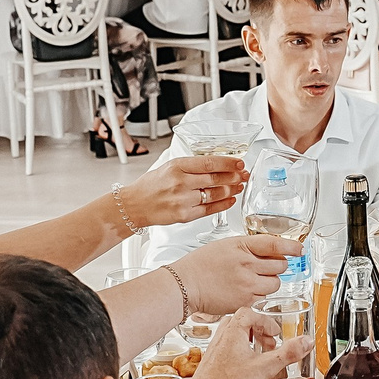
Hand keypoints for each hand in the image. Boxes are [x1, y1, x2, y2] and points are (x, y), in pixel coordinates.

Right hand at [127, 155, 245, 224]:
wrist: (134, 205)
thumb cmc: (150, 185)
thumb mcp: (168, 166)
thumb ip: (191, 165)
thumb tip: (216, 164)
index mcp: (177, 166)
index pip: (209, 163)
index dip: (229, 162)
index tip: (240, 162)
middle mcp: (180, 182)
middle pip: (216, 178)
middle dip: (234, 176)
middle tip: (244, 174)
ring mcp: (183, 200)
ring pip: (215, 194)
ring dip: (231, 190)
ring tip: (239, 186)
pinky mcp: (184, 215)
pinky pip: (209, 209)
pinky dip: (223, 204)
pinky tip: (230, 199)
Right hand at [171, 234, 297, 316]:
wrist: (185, 285)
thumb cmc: (201, 264)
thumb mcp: (225, 245)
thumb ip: (249, 247)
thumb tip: (271, 251)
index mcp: (242, 246)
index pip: (275, 244)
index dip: (292, 246)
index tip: (299, 249)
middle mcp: (247, 265)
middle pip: (281, 266)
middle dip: (278, 266)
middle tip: (267, 267)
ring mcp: (247, 284)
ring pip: (276, 283)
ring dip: (270, 281)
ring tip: (254, 280)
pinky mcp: (245, 302)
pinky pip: (264, 298)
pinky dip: (260, 294)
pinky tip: (246, 290)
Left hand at [181, 305, 310, 378]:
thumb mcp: (265, 368)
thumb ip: (287, 354)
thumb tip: (305, 342)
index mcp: (233, 331)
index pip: (249, 313)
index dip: (265, 321)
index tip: (275, 333)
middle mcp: (221, 337)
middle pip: (240, 322)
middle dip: (257, 329)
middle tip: (269, 342)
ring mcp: (214, 350)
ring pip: (232, 335)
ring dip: (248, 340)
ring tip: (259, 354)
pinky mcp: (211, 363)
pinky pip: (226, 349)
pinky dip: (239, 352)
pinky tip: (246, 368)